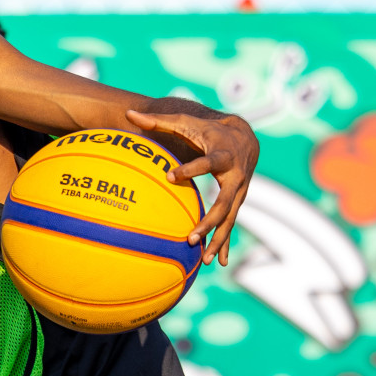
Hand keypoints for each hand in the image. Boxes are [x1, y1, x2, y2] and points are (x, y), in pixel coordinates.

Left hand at [126, 108, 257, 265]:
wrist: (245, 138)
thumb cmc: (208, 130)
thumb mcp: (185, 123)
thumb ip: (158, 121)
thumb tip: (129, 113)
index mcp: (223, 156)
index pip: (207, 163)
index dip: (190, 169)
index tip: (170, 176)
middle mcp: (236, 177)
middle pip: (224, 202)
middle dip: (209, 220)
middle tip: (191, 236)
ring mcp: (238, 193)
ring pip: (229, 219)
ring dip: (217, 239)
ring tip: (203, 259)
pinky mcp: (236, 203)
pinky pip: (230, 225)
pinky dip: (224, 243)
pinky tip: (217, 262)